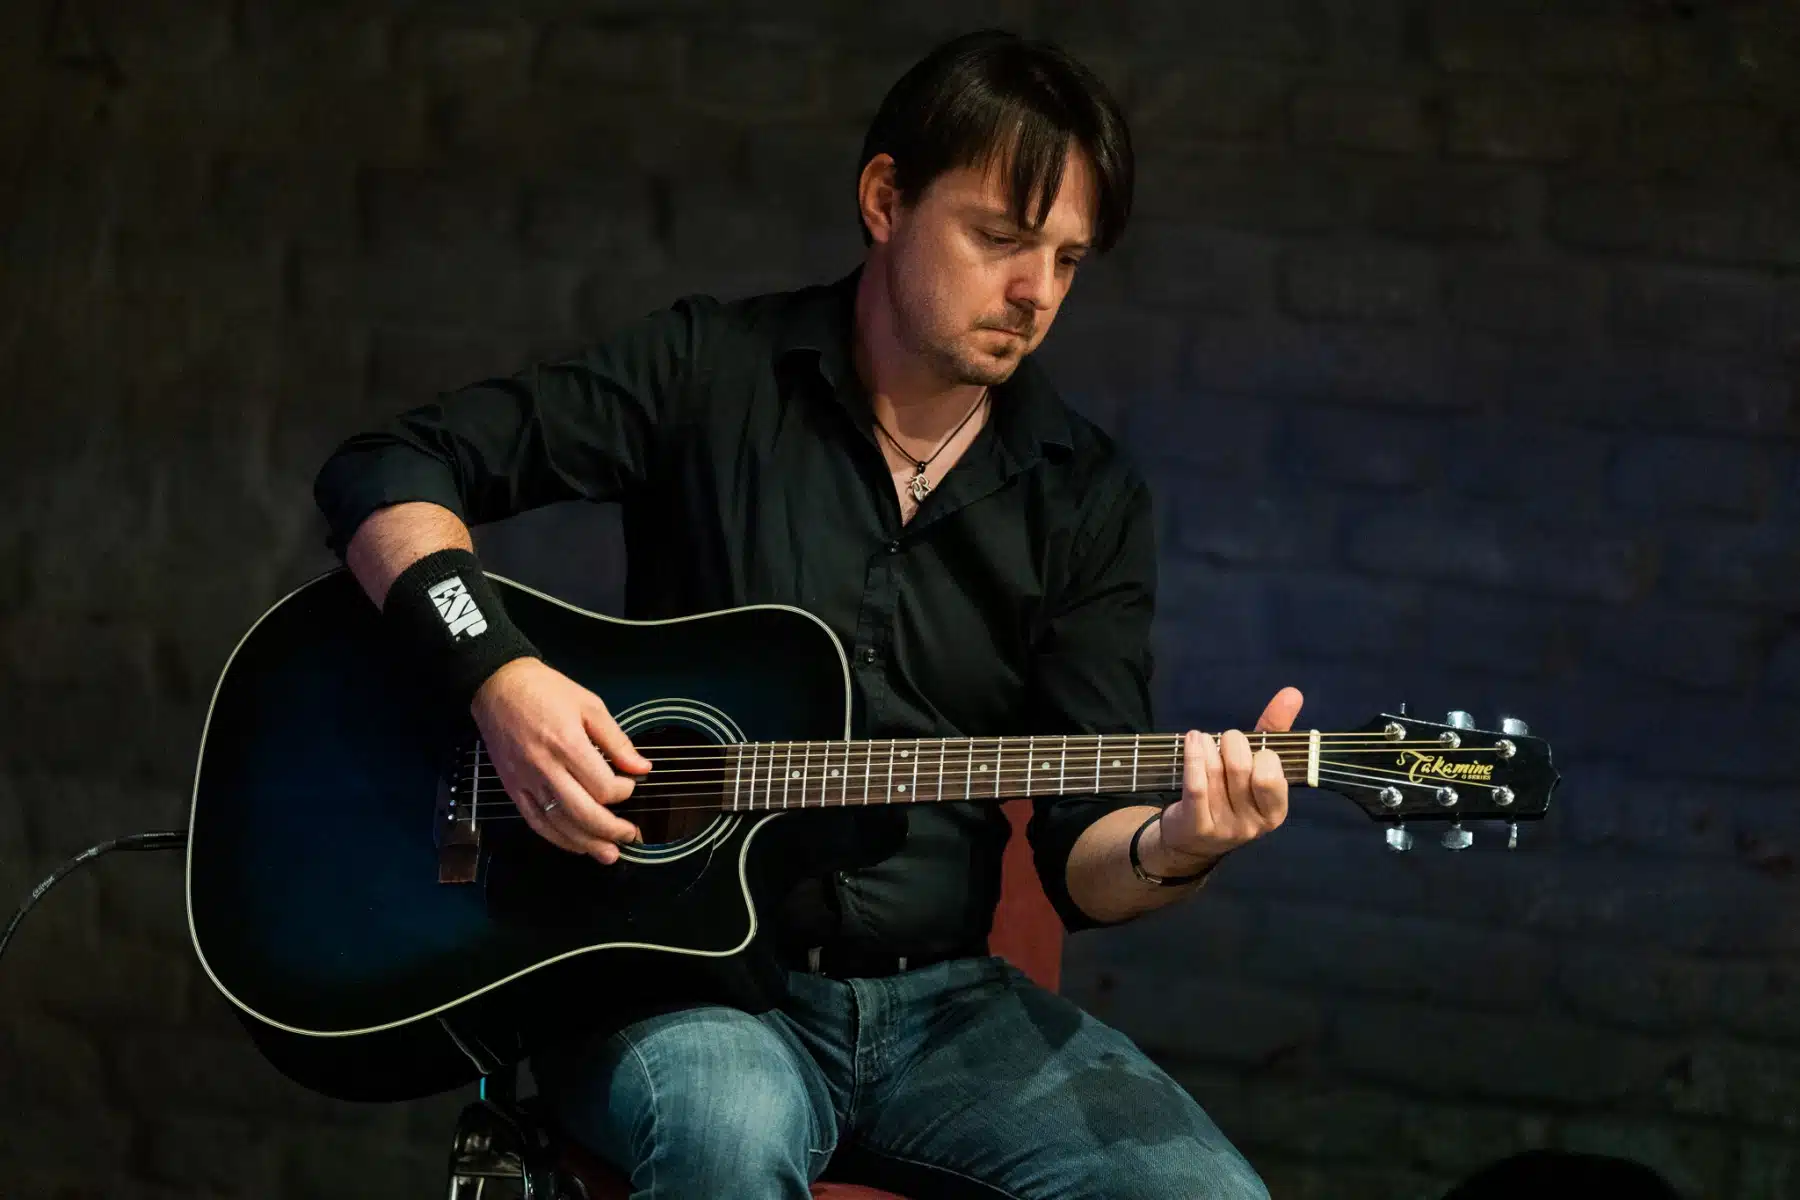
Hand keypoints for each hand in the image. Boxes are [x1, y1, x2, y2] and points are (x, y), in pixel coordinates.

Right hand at [470, 657, 653, 863]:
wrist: (497, 686)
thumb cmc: (546, 690)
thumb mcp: (590, 705)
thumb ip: (617, 741)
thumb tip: (642, 768)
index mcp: (567, 743)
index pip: (602, 785)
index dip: (624, 792)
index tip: (631, 785)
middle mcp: (545, 768)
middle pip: (583, 813)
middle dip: (611, 829)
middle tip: (631, 834)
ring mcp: (526, 781)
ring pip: (559, 824)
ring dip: (587, 844)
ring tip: (609, 853)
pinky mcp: (513, 788)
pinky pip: (536, 822)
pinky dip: (558, 839)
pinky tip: (576, 845)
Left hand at [1153, 687, 1303, 868]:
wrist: (1192, 839)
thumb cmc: (1230, 794)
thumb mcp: (1255, 766)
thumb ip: (1274, 732)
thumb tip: (1293, 692)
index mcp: (1275, 811)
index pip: (1273, 774)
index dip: (1262, 753)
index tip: (1253, 748)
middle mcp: (1253, 824)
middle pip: (1242, 769)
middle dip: (1232, 744)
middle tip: (1226, 740)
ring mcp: (1224, 828)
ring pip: (1216, 773)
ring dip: (1207, 747)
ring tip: (1201, 737)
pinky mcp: (1197, 826)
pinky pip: (1195, 786)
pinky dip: (1193, 757)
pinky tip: (1191, 740)